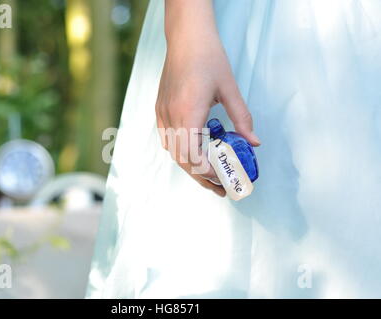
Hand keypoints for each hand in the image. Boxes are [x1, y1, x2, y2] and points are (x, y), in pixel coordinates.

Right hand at [156, 0, 260, 196]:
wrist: (186, 39)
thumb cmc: (209, 59)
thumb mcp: (230, 89)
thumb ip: (242, 119)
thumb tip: (254, 143)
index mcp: (188, 113)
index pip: (193, 156)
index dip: (207, 173)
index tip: (224, 179)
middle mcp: (171, 117)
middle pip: (182, 160)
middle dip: (201, 177)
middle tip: (220, 187)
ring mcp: (162, 113)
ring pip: (173, 152)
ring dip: (190, 166)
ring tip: (209, 175)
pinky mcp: (159, 109)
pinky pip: (167, 139)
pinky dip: (181, 151)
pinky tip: (194, 152)